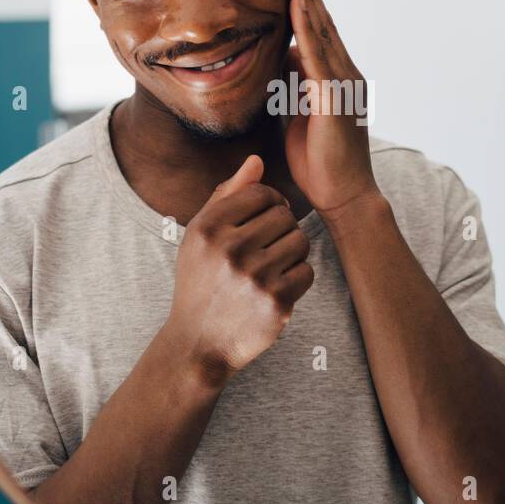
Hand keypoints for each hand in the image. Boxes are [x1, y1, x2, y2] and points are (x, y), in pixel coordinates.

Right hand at [165, 155, 314, 384]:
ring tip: (271, 268)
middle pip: (285, 215)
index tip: (262, 222)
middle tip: (266, 250)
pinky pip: (307, 272)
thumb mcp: (199, 236)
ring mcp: (254, 277)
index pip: (262, 193)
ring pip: (300, 241)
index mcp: (208, 228)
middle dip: (281, 230)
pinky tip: (276, 289)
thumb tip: (256, 160)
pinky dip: (297, 279)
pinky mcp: (276, 302)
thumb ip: (226, 195)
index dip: (270, 204)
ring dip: (291, 253)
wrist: (197, 343)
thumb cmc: (200, 282)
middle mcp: (229, 250)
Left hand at [283, 0, 379, 217]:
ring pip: (322, 30)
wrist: (342, 195)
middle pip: (323, 20)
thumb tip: (283, 57)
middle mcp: (343, 72)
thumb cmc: (320, 161)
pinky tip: (297, 3)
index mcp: (335, 77)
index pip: (319, 29)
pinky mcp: (334, 96)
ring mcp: (342, 83)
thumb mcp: (298, 113)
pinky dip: (307, 27)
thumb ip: (293, 84)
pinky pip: (317, 54)